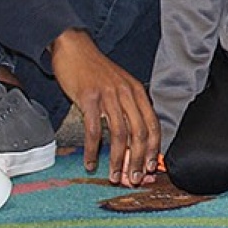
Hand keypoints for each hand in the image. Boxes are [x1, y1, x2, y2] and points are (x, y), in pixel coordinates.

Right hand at [49, 29, 159, 185]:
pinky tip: (91, 163)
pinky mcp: (88, 98)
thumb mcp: (119, 85)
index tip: (150, 168)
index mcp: (138, 92)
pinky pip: (94, 130)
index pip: (153, 125)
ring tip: (114, 176)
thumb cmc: (96, 71)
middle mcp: (127, 94)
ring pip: (120, 134)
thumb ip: (127, 108)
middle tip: (133, 179)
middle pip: (140, 133)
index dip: (153, 149)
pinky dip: (94, 150)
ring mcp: (108, 96)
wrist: (74, 48)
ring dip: (118, 160)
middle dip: (138, 160)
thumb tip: (131, 139)